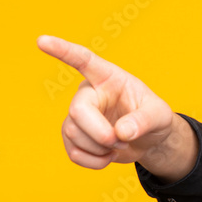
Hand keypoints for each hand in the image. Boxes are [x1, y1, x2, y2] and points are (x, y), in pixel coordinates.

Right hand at [38, 35, 195, 178]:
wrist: (150, 140)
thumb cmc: (155, 119)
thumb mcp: (160, 115)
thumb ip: (145, 120)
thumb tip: (121, 132)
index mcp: (108, 78)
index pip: (83, 60)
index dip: (63, 50)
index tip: (42, 41)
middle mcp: (89, 93)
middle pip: (77, 111)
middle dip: (99, 133)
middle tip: (119, 141)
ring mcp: (78, 115)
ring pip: (73, 133)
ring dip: (100, 148)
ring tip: (119, 145)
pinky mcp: (74, 137)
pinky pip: (73, 152)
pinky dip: (93, 161)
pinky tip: (107, 156)